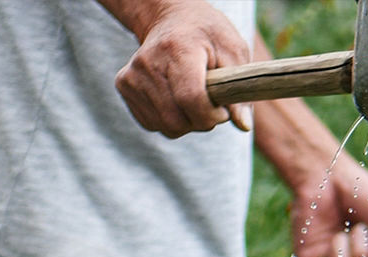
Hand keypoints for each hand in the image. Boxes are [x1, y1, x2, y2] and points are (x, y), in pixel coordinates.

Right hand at [109, 0, 261, 137]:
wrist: (170, 18)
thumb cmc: (206, 34)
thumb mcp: (232, 50)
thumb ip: (239, 87)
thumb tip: (243, 125)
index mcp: (177, 49)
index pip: (191, 99)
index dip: (211, 115)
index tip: (222, 110)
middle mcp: (148, 63)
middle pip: (177, 120)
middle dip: (200, 121)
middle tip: (210, 105)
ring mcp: (132, 76)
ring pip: (165, 127)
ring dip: (186, 122)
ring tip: (193, 99)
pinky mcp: (124, 86)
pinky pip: (151, 123)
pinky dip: (169, 119)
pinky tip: (175, 98)